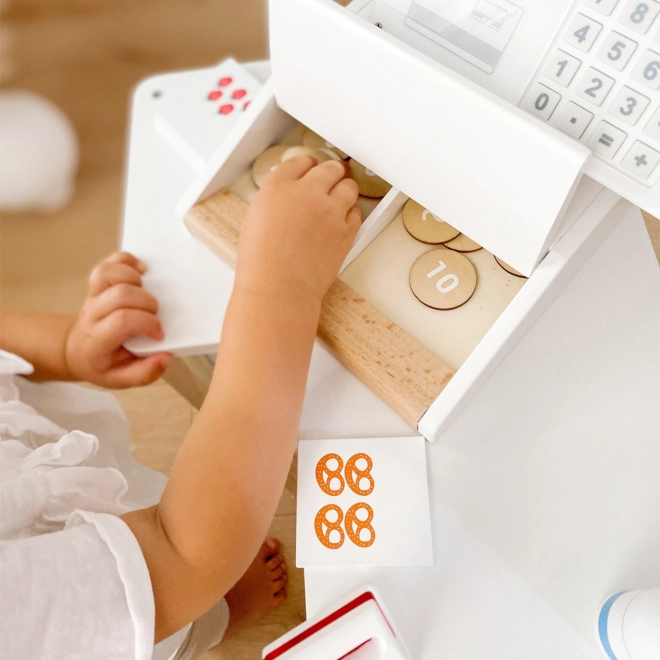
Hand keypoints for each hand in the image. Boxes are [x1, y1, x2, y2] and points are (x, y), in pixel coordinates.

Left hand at [64, 252, 172, 387]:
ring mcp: (93, 296)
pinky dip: (127, 260)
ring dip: (135, 280)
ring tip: (146, 293)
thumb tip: (166, 356)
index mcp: (98, 339)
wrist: (75, 350)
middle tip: (154, 316)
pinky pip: (108, 263)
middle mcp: (93, 314)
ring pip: (110, 274)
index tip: (159, 334)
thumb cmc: (101, 363)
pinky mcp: (97, 285)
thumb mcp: (120, 379)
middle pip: (121, 294)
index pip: (122, 320)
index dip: (147, 323)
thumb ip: (145, 373)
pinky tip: (141, 270)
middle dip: (147, 302)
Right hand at [236, 156, 360, 304]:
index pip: (299, 162)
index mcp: (278, 188)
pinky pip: (356, 212)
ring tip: (340, 196)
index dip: (306, 164)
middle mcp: (306, 193)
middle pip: (329, 168)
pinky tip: (342, 219)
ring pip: (348, 186)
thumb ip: (274, 199)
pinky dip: (350, 213)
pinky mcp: (346, 231)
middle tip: (331, 177)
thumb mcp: (255, 219)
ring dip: (344, 189)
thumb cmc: (261, 262)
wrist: (279, 287)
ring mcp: (330, 211)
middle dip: (331, 172)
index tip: (310, 167)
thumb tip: (287, 195)